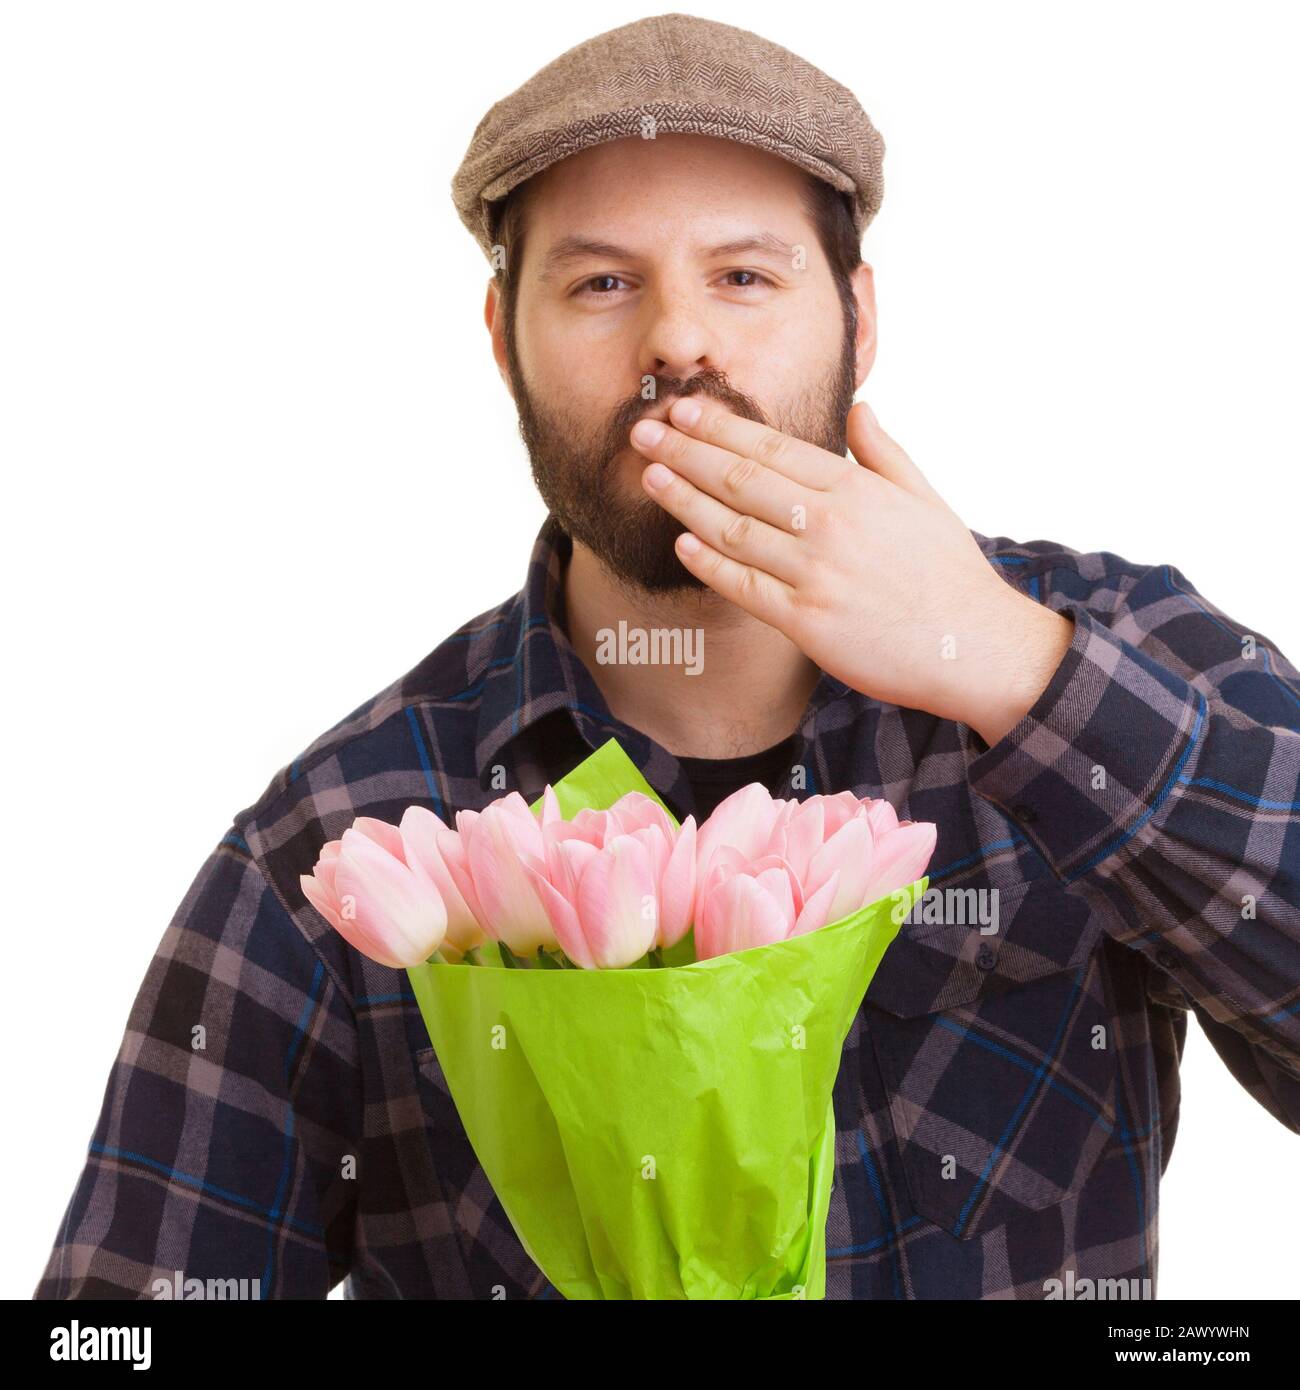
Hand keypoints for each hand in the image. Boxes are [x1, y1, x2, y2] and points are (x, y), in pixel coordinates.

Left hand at [629, 397, 1073, 746]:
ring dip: (684, 501)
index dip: (721, 426)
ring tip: (648, 477)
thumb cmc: (949, 575)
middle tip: (643, 431)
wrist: (974, 647)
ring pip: (734, 530)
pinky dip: (710, 565)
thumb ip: (885, 453)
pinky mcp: (808, 622)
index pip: (773, 448)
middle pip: (742, 479)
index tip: (684, 408)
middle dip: (686, 452)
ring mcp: (817, 574)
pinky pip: (746, 588)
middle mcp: (831, 525)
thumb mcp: (926, 499)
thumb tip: (861, 408)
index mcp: (857, 490)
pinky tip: (682, 544)